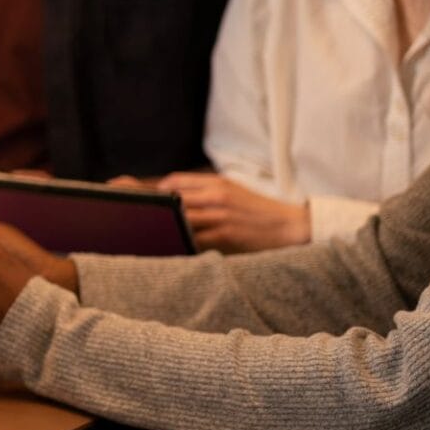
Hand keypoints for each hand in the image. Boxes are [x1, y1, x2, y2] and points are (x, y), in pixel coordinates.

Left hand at [154, 172, 310, 251]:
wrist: (289, 225)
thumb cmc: (257, 211)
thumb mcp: (232, 191)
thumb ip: (206, 192)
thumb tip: (176, 199)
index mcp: (216, 182)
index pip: (174, 180)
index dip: (157, 192)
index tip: (147, 203)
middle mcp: (215, 195)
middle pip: (171, 198)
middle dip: (155, 209)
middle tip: (140, 220)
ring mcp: (219, 214)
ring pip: (179, 219)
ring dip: (165, 228)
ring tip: (152, 236)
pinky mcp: (225, 233)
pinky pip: (194, 239)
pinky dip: (182, 243)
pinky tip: (174, 248)